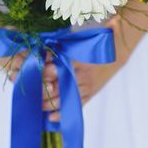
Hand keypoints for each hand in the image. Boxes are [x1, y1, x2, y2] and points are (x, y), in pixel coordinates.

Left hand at [0, 17, 128, 121]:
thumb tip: (66, 29)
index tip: (36, 72)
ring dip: (49, 104)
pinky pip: (76, 106)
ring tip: (34, 108)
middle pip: (59, 87)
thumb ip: (73, 34)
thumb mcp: (87, 34)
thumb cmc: (99, 41)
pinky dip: (63, 113)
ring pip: (65, 99)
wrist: (119, 53)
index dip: (47, 72)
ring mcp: (87, 87)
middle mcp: (83, 75)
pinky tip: (51, 118)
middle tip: (29, 93)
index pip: (60, 68)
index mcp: (81, 59)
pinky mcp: (90, 93)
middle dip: (44, 91)